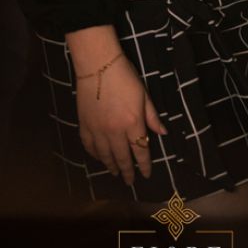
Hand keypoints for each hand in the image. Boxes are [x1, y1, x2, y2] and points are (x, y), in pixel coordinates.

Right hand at [76, 55, 167, 185]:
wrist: (98, 66)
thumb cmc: (125, 77)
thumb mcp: (144, 95)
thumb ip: (151, 116)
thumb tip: (162, 132)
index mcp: (132, 123)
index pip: (140, 150)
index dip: (144, 165)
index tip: (146, 175)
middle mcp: (115, 132)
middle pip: (122, 157)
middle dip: (127, 171)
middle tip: (130, 181)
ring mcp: (98, 130)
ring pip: (105, 155)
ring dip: (111, 166)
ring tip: (116, 173)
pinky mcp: (85, 126)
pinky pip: (90, 147)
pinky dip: (95, 155)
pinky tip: (99, 158)